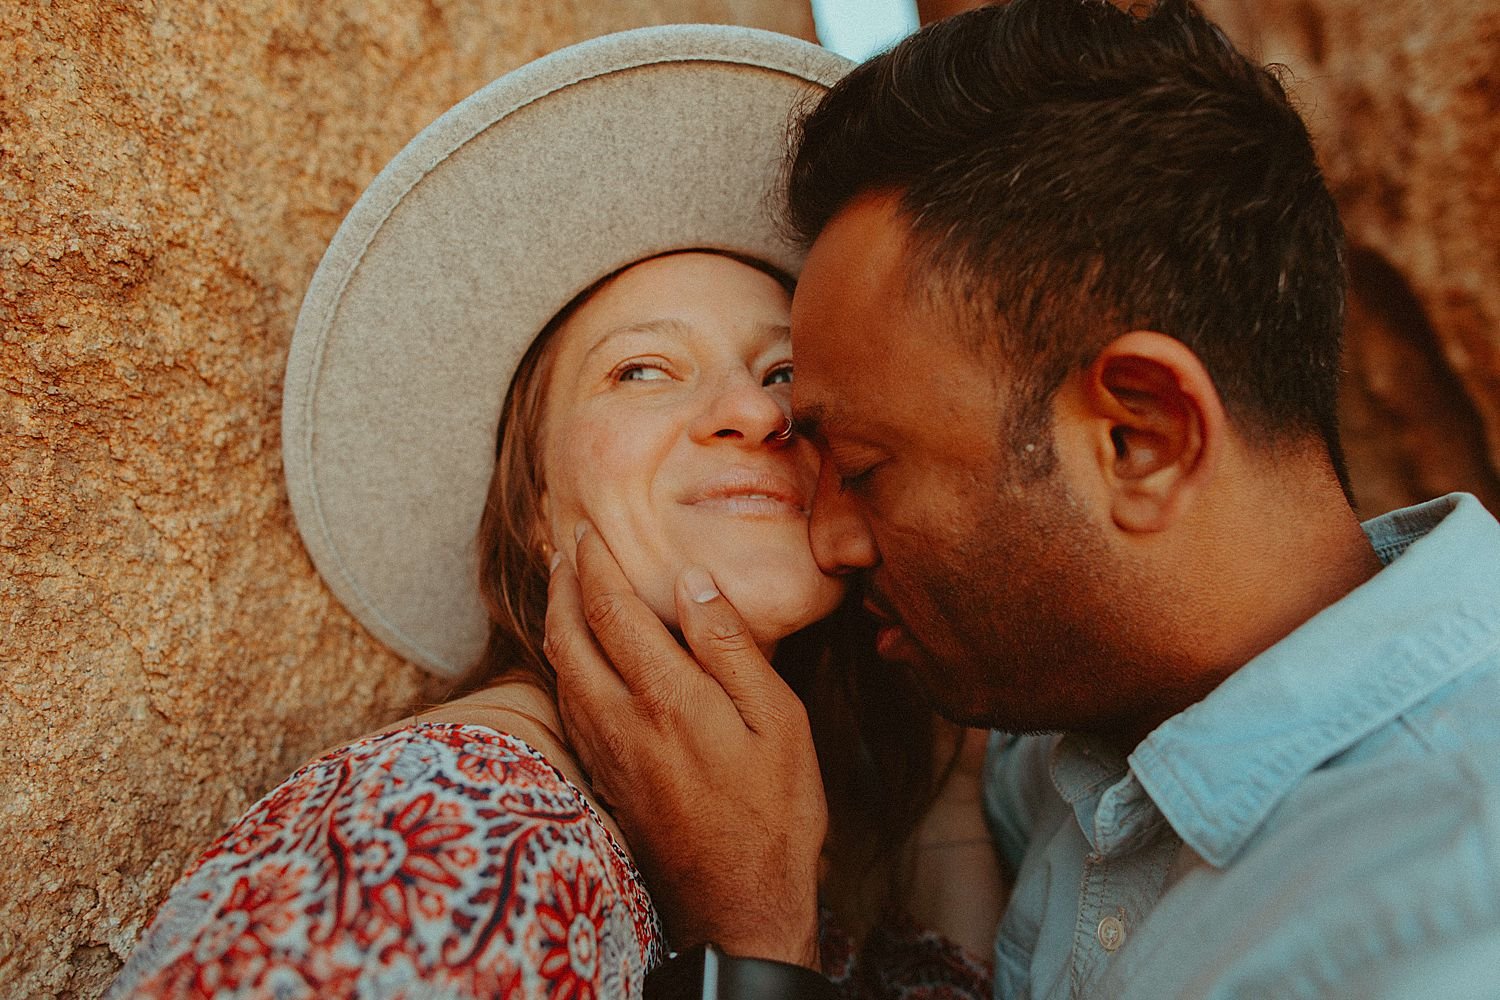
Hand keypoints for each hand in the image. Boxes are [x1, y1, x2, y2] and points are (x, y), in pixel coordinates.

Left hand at [545, 523, 826, 965]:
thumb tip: (691, 582)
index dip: (595, 564)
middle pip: (568, 637)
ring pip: (559, 673)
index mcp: (667, 697)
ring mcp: (606, 754)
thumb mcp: (777, 722)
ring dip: (555, 622)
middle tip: (562, 547)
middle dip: (560, 585)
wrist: (738, 906)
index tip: (588, 530)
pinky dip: (562, 665)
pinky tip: (575, 661)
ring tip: (562, 590)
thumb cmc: (773, 813)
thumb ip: (731, 648)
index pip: (612, 611)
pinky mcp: (605, 780)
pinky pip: (567, 706)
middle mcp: (621, 721)